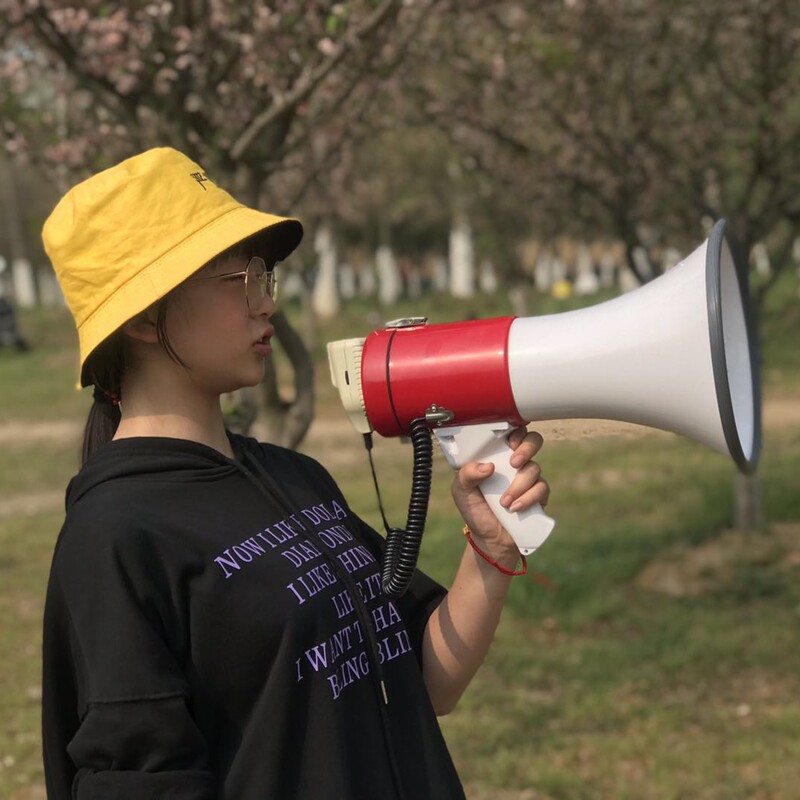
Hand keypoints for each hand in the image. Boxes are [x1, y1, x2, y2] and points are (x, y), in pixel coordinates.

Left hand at [451, 426, 549, 562]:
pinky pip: (542, 488)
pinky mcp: (539, 496)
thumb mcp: (461, 490)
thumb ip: (467, 473)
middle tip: (513, 463)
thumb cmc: (474, 509)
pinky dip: (529, 498)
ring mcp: (529, 479)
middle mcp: (515, 463)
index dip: (516, 431)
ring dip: (519, 485)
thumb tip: (488, 466)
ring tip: (504, 502)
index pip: (512, 432)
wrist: (489, 539)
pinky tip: (515, 508)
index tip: (509, 441)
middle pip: (533, 441)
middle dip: (526, 449)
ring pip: (534, 468)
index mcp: (496, 456)